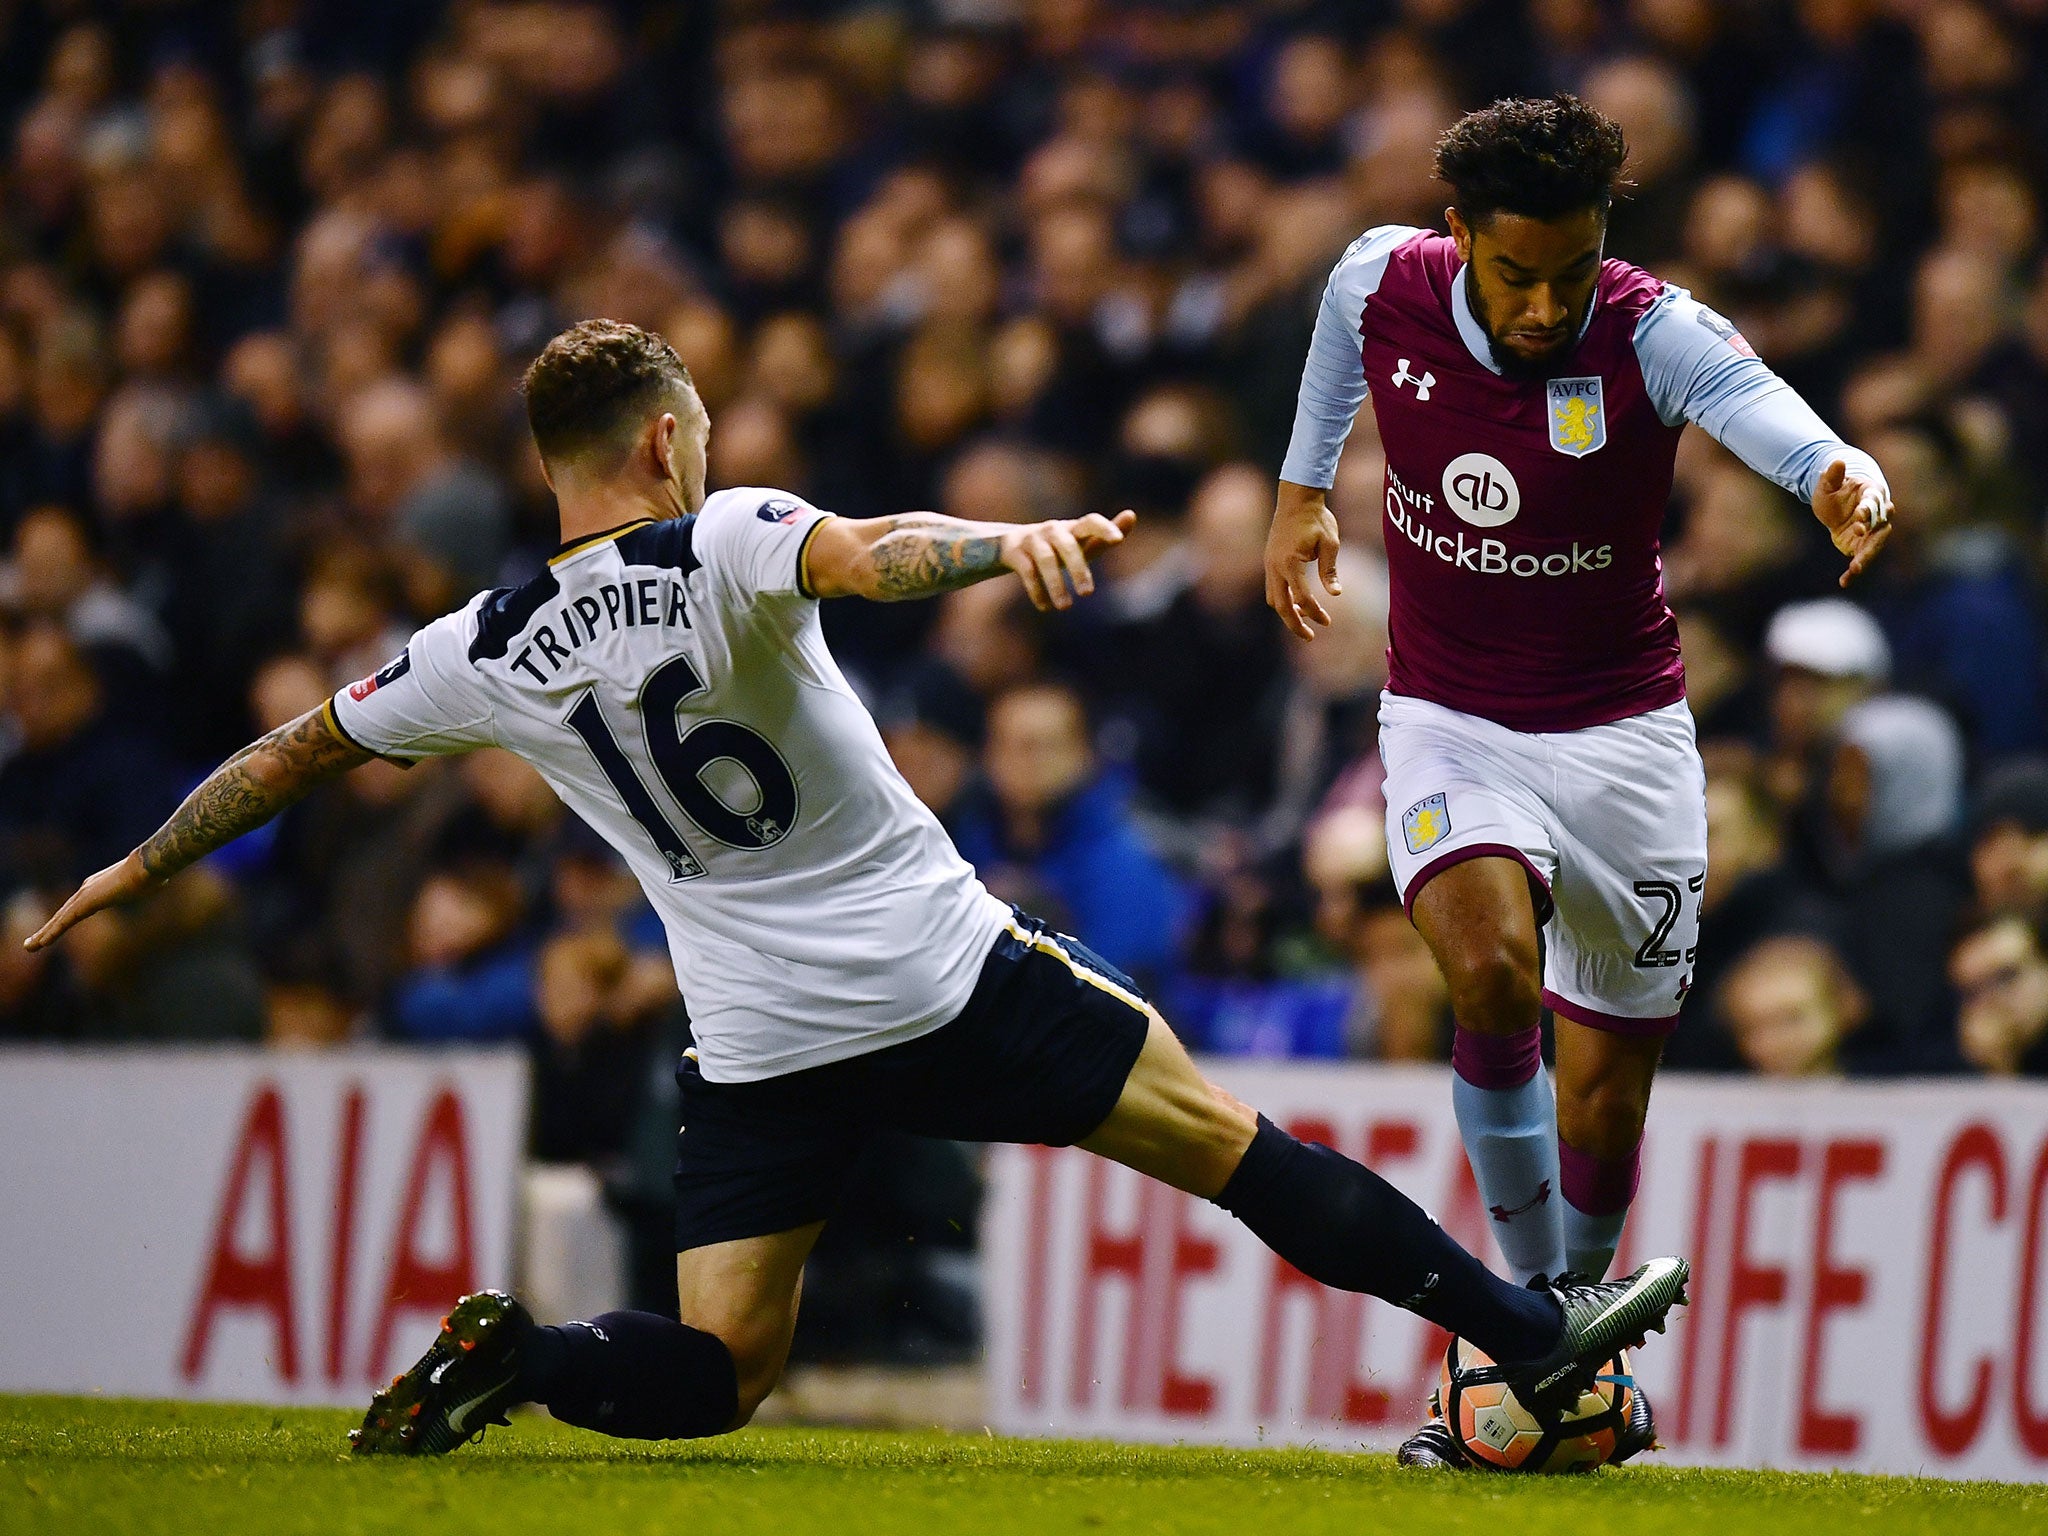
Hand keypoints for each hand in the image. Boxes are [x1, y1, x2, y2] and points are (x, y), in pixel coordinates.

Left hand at [23, 851, 159, 951]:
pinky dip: (52, 932)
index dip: (67, 918)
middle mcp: (88, 888)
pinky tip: (42, 942)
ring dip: (45, 934)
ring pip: (60, 919)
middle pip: (65, 912)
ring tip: (31, 947)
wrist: (148, 866)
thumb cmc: (153, 873)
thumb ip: (148, 885)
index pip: (79, 906)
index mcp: (101, 885)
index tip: (58, 926)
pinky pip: (65, 921)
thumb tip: (163, 881)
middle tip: (35, 942)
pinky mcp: (86, 902)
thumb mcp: (149, 883)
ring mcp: (85, 894)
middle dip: (50, 927)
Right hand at [1001, 510, 1135, 610]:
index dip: (1104, 528)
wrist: (1015, 545)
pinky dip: (1036, 590)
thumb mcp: (1081, 544)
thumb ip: (1104, 537)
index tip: (1118, 540)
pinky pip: (1027, 571)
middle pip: (1068, 546)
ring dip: (1056, 584)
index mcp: (1074, 528)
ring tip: (1066, 607)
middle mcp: (1054, 530)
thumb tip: (1132, 515)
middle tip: (1088, 594)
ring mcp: (1033, 540)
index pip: (1091, 522)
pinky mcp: (1015, 552)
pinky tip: (1045, 607)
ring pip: (1046, 559)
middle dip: (1078, 569)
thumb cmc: (1059, 547)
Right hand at [1265, 482, 1341, 639]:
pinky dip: (1283, 599)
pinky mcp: (1269, 561)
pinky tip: (1297, 602)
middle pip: (1281, 606)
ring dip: (1287, 612)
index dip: (1315, 612)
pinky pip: (1272, 588)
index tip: (1327, 622)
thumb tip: (1335, 595)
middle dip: (1294, 624)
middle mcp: (1275, 566)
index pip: (1302, 597)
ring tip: (1304, 621)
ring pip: (1273, 599)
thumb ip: (1330, 570)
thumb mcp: (1330, 543)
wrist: (1296, 498)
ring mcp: (1269, 564)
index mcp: (1290, 563)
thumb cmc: (1317, 518)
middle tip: (1309, 638)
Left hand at [1812, 459, 1891, 587]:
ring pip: (1874, 546)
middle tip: (1858, 538)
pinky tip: (1845, 581)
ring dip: (1866, 557)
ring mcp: (1872, 532)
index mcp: (1872, 494)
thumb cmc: (1836, 489)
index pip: (1873, 502)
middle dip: (1871, 534)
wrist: (1838, 503)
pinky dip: (1854, 571)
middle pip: (1880, 526)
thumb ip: (1832, 476)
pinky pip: (1861, 558)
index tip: (1859, 516)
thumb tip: (1837, 461)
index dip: (1868, 509)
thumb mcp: (1828, 484)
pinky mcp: (1862, 545)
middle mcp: (1877, 514)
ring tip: (1855, 569)